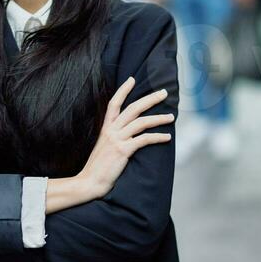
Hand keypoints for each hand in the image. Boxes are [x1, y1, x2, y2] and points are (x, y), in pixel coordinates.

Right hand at [77, 78, 173, 197]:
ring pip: (141, 122)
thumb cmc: (98, 168)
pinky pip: (144, 139)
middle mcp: (111, 131)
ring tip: (171, 117)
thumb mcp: (103, 147)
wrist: (89, 182)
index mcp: (106, 128)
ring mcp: (117, 140)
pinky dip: (158, 137)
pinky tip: (167, 137)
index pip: (114, 103)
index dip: (123, 90)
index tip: (132, 79)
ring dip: (159, 118)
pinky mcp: (123, 151)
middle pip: (133, 108)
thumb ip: (114, 138)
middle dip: (150, 99)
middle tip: (164, 92)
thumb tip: (127, 134)